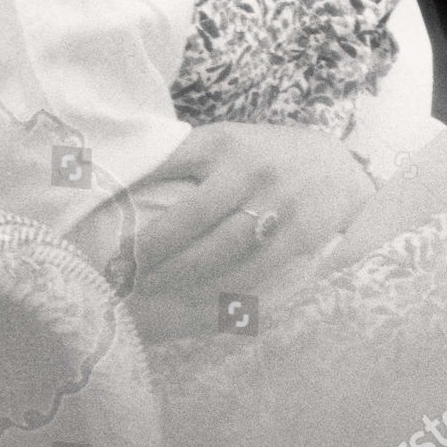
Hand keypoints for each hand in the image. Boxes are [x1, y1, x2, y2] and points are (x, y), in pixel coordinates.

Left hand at [130, 122, 375, 295]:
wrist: (336, 166)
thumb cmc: (264, 158)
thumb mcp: (226, 144)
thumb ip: (185, 161)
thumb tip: (122, 185)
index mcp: (222, 143)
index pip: (169, 162)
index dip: (133, 192)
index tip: (110, 227)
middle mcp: (249, 169)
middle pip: (192, 217)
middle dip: (155, 251)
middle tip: (125, 273)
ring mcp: (277, 201)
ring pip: (222, 251)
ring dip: (183, 277)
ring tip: (153, 291)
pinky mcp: (299, 234)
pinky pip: (255, 271)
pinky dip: (224, 292)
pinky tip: (200, 304)